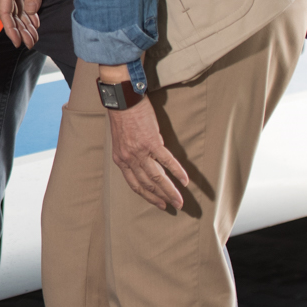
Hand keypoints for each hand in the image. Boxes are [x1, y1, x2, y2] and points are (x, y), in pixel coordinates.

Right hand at [0, 0, 48, 47]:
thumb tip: (31, 11)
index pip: (6, 12)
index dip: (11, 28)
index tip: (17, 42)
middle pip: (12, 13)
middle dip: (20, 30)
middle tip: (30, 44)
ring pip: (18, 8)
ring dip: (26, 23)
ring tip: (34, 37)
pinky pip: (24, 0)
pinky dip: (30, 12)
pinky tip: (35, 21)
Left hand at [104, 86, 189, 211]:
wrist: (122, 100)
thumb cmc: (122, 117)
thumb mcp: (121, 140)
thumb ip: (130, 153)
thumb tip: (143, 162)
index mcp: (121, 159)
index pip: (135, 184)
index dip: (148, 196)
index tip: (159, 204)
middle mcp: (129, 159)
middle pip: (147, 184)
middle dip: (162, 198)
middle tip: (174, 207)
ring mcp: (141, 152)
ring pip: (157, 178)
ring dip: (170, 191)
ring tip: (180, 201)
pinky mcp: (152, 142)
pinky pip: (167, 161)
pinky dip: (177, 172)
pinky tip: (185, 181)